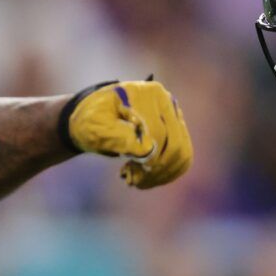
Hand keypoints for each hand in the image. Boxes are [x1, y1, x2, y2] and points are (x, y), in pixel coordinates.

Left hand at [65, 80, 192, 188]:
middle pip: (176, 145)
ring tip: (136, 180)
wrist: (94, 119)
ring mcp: (174, 118)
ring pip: (183, 155)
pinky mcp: (176, 133)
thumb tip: (145, 150)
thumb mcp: (96, 126)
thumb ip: (117, 136)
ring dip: (162, 175)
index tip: (126, 172)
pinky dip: (167, 174)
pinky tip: (145, 177)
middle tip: (133, 181)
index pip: (158, 133)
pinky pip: (183, 159)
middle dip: (155, 170)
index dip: (146, 158)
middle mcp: (167, 103)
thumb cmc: (92, 121)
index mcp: (149, 95)